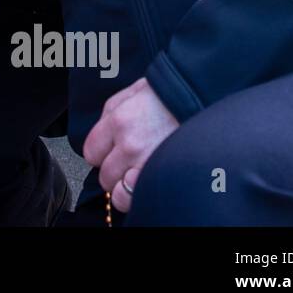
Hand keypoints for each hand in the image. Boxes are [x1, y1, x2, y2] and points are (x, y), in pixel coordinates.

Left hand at [83, 77, 179, 213]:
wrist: (201, 97)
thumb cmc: (168, 95)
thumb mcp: (131, 93)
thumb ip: (109, 114)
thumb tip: (100, 136)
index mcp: (119, 121)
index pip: (91, 152)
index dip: (100, 153)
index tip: (111, 151)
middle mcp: (131, 145)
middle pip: (105, 175)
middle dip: (115, 170)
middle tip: (129, 162)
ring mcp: (148, 163)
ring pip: (120, 193)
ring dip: (126, 187)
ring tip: (137, 176)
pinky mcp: (166, 176)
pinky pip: (140, 199)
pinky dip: (140, 196)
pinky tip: (147, 183)